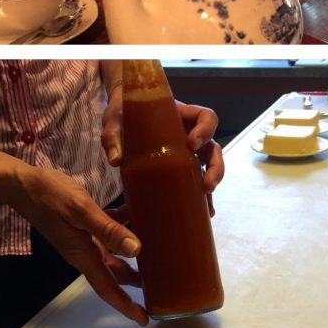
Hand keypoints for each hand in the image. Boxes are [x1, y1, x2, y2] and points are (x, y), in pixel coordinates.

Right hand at [11, 166, 147, 326]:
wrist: (23, 183)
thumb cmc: (49, 195)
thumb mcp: (82, 211)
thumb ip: (109, 230)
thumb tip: (137, 249)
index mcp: (82, 254)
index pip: (107, 288)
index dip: (125, 305)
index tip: (144, 319)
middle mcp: (83, 251)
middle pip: (113, 274)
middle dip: (134, 284)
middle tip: (160, 287)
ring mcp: (82, 238)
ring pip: (112, 253)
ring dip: (132, 256)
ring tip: (158, 255)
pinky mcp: (82, 223)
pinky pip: (107, 231)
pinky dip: (124, 227)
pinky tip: (139, 215)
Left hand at [101, 95, 224, 208]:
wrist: (120, 121)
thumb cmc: (123, 114)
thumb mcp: (115, 120)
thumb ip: (113, 136)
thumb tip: (115, 160)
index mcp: (180, 116)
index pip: (205, 117)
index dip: (205, 129)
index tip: (192, 143)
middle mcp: (189, 134)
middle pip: (213, 148)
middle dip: (215, 167)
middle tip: (207, 185)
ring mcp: (186, 152)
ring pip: (209, 166)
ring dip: (212, 183)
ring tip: (208, 205)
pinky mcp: (178, 168)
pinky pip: (196, 180)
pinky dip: (202, 197)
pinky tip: (204, 214)